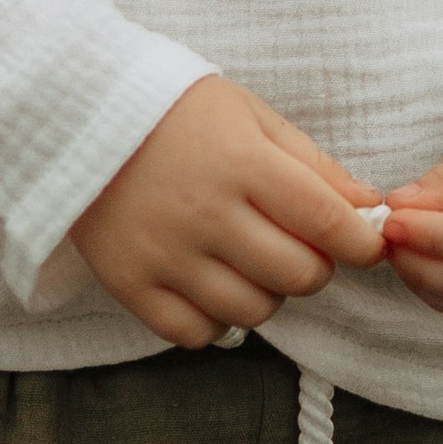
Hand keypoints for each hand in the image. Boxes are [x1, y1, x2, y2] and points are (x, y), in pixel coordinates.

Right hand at [68, 79, 387, 349]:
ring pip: (253, 311)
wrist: (75, 114)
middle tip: (299, 244)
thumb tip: (368, 206)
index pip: (327, 222)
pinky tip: (211, 284)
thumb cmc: (174, 110)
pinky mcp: (130, 283)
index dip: (362, 242)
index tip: (367, 243)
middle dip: (315, 266)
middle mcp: (205, 213)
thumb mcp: (249, 115)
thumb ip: (312, 162)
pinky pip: (196, 333)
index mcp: (242, 162)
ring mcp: (165, 253)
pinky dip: (215, 319)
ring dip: (267, 293)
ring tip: (250, 260)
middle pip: (297, 275)